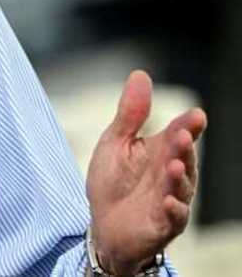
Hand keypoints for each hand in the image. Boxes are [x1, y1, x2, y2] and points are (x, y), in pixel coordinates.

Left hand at [86, 70, 206, 275]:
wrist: (103, 224)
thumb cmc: (113, 181)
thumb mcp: (115, 142)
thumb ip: (130, 113)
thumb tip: (141, 74)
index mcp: (160, 150)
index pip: (179, 133)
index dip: (188, 125)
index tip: (196, 115)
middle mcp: (171, 173)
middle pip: (183, 157)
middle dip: (183, 147)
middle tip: (181, 135)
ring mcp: (170, 198)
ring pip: (181, 186)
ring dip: (179, 176)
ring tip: (173, 164)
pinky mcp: (163, 223)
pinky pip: (174, 218)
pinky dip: (173, 209)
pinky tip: (168, 202)